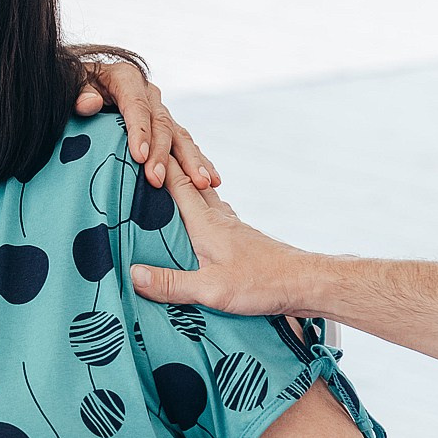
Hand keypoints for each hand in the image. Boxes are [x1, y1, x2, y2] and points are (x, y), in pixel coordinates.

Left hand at [74, 61, 219, 190]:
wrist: (81, 85)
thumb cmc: (72, 86)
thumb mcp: (71, 82)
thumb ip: (78, 92)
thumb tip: (89, 103)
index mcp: (126, 78)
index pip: (137, 106)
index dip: (140, 132)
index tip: (139, 157)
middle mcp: (148, 94)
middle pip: (162, 124)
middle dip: (163, 154)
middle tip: (158, 181)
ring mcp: (160, 111)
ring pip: (180, 136)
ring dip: (192, 161)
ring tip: (203, 184)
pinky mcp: (164, 127)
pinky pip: (183, 145)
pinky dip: (197, 162)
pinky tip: (211, 183)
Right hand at [129, 165, 312, 314]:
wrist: (305, 283)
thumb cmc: (262, 283)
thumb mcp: (211, 289)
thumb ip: (171, 282)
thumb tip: (132, 274)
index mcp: (205, 223)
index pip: (175, 183)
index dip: (155, 165)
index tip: (133, 148)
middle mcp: (218, 218)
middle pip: (188, 183)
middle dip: (166, 168)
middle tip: (144, 156)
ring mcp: (231, 226)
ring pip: (201, 197)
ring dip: (182, 186)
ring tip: (163, 184)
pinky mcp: (240, 239)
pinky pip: (212, 214)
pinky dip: (197, 207)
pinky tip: (196, 218)